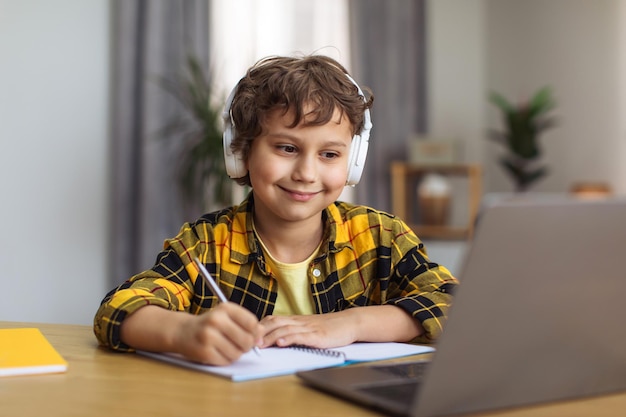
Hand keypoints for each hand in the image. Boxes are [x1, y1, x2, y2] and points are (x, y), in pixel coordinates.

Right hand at [173, 303, 263, 365]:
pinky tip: (219, 353)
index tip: (253, 335)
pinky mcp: (203, 352)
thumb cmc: (210, 324)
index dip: (256, 332)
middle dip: (248, 346)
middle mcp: (216, 320)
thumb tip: (261, 336)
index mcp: (225, 308)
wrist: (182, 331)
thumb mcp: (227, 316)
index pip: (251, 323)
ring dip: (236, 354)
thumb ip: (246, 323)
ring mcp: (208, 337)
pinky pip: (226, 361)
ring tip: (228, 348)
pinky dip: (226, 359)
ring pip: (237, 353)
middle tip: (242, 345)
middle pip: (247, 340)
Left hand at [258, 305, 423, 348]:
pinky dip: (290, 338)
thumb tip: (274, 338)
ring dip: (270, 336)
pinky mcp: (318, 336)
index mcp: (296, 319)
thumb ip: (293, 330)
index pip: (272, 319)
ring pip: (285, 329)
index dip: (259, 326)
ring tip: (259, 343)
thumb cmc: (329, 327)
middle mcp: (300, 321)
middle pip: (275, 323)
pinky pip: (302, 336)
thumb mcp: (308, 327)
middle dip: (260, 332)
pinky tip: (282, 342)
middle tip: (247, 340)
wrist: (351, 323)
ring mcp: (309, 328)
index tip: (246, 334)